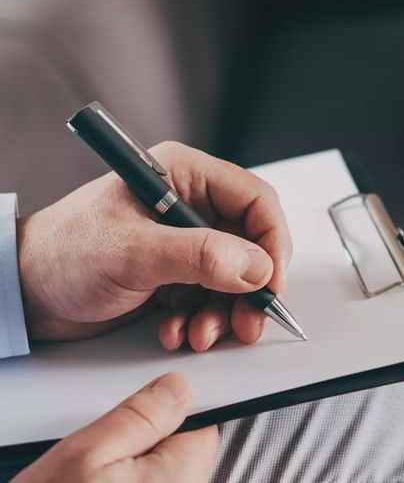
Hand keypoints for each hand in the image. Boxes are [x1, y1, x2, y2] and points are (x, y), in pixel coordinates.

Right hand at [13, 372, 217, 481]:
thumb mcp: (86, 454)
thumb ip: (140, 416)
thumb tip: (178, 388)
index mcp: (183, 477)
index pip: (203, 427)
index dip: (169, 416)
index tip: (140, 419)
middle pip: (183, 456)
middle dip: (147, 450)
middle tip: (102, 462)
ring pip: (162, 478)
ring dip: (134, 476)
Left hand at [17, 141, 292, 350]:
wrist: (23, 293)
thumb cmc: (63, 254)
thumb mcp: (133, 252)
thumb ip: (200, 257)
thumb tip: (256, 266)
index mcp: (184, 177)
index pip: (255, 200)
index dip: (272, 242)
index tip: (272, 281)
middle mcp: (189, 205)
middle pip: (251, 244)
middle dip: (250, 289)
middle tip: (249, 321)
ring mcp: (184, 241)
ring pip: (235, 277)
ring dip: (226, 311)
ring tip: (202, 334)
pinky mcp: (176, 273)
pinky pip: (212, 297)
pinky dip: (203, 320)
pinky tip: (177, 331)